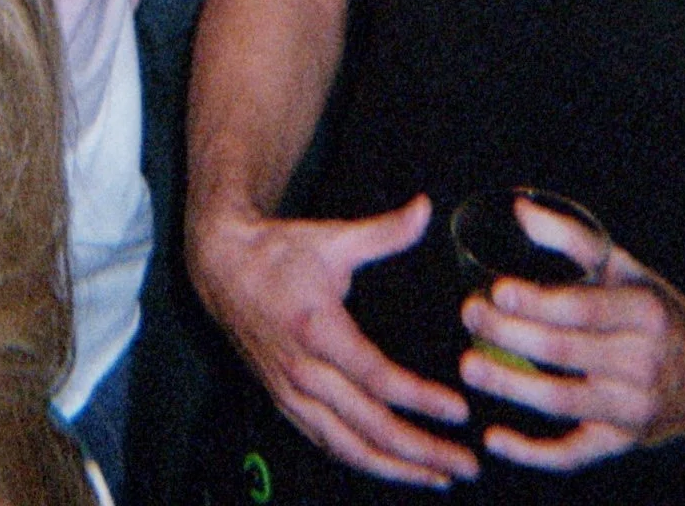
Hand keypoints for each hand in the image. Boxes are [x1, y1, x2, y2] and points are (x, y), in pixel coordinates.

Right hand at [192, 196, 475, 486]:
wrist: (220, 268)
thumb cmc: (278, 252)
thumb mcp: (333, 238)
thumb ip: (384, 231)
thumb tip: (426, 209)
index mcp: (317, 328)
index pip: (376, 377)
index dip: (419, 398)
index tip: (458, 411)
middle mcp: (303, 370)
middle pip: (369, 426)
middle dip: (421, 451)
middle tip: (464, 462)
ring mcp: (291, 394)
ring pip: (349, 447)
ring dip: (397, 468)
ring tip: (438, 476)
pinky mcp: (284, 404)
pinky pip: (327, 445)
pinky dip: (363, 463)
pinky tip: (393, 469)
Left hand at [461, 211, 684, 468]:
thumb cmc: (660, 313)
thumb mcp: (629, 270)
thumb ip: (575, 239)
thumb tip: (520, 209)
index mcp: (645, 313)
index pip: (583, 309)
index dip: (539, 302)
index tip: (498, 290)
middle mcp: (642, 364)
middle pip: (565, 352)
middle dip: (510, 335)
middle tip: (469, 314)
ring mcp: (633, 410)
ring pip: (562, 401)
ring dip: (511, 387)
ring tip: (469, 366)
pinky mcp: (622, 442)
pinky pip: (573, 454)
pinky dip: (532, 452)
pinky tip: (495, 438)